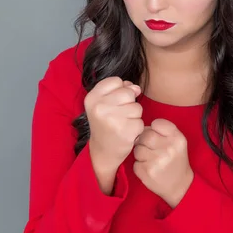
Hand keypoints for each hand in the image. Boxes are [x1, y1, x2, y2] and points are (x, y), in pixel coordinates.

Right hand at [84, 77, 143, 192]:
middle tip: (118, 116)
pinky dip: (137, 128)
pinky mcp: (124, 132)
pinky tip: (126, 133)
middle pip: (128, 93)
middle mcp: (99, 107)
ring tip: (122, 124)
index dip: (120, 91)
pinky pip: (140, 122)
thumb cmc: (106, 123)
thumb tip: (136, 88)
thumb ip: (119, 89)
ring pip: (137, 107)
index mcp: (92, 97)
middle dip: (128, 103)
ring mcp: (112, 120)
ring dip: (134, 116)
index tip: (112, 103)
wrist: (103, 152)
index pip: (116, 81)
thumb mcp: (104, 103)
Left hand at [132, 118, 193, 207]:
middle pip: (145, 135)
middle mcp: (168, 148)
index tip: (157, 136)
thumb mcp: (177, 142)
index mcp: (177, 139)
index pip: (157, 123)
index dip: (153, 129)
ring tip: (151, 159)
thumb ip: (163, 130)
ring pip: (137, 149)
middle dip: (144, 140)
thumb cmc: (176, 160)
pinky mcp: (147, 172)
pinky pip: (135, 162)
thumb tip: (141, 128)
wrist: (180, 186)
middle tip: (150, 148)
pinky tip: (149, 168)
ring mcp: (157, 161)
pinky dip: (140, 165)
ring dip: (141, 153)